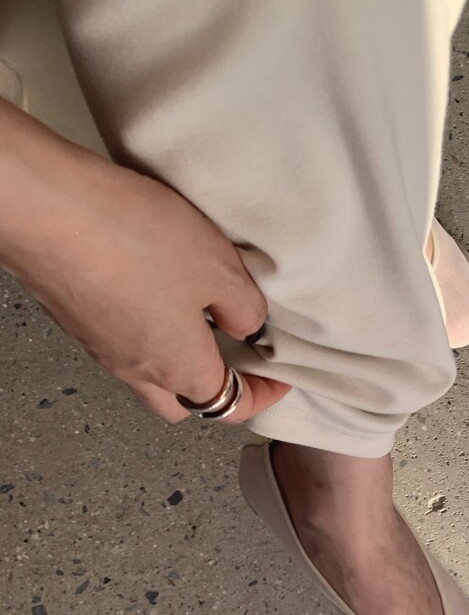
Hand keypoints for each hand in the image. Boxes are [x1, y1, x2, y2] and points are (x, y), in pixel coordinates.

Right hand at [0, 102, 289, 422]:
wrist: (44, 208)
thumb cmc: (131, 239)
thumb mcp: (219, 267)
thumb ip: (244, 306)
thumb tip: (247, 325)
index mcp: (181, 370)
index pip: (231, 407)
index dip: (262, 397)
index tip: (279, 381)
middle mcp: (136, 369)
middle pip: (181, 402)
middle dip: (212, 389)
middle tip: (235, 357)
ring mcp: (100, 345)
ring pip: (147, 371)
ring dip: (176, 353)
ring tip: (198, 312)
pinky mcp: (75, 315)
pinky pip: (119, 337)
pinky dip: (144, 326)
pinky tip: (154, 285)